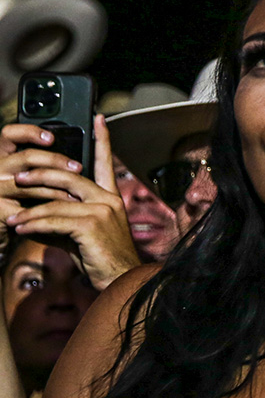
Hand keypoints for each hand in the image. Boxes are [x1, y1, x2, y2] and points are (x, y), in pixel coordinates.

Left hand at [2, 117, 140, 289]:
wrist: (120, 280)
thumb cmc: (99, 258)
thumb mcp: (80, 233)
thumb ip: (62, 218)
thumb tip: (33, 214)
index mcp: (111, 197)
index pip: (105, 162)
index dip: (102, 139)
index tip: (97, 118)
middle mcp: (109, 199)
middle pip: (70, 175)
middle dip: (40, 174)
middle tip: (18, 177)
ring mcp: (102, 210)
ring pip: (57, 200)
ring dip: (29, 208)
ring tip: (11, 216)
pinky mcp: (92, 224)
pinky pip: (54, 219)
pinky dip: (34, 224)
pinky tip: (20, 228)